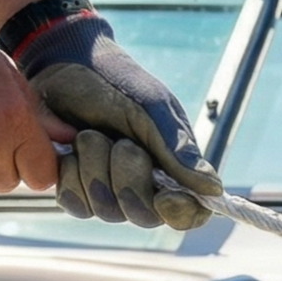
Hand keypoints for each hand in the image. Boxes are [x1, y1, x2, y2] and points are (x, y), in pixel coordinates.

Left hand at [16, 14, 222, 229]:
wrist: (68, 65)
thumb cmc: (119, 83)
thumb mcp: (153, 110)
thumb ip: (179, 150)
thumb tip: (213, 190)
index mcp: (173, 171)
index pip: (188, 214)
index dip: (180, 213)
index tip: (165, 196)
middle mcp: (143, 188)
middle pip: (143, 215)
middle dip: (129, 177)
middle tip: (121, 141)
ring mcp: (107, 192)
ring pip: (106, 210)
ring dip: (95, 167)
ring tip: (91, 134)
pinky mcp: (75, 189)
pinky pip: (75, 204)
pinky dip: (71, 174)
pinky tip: (71, 148)